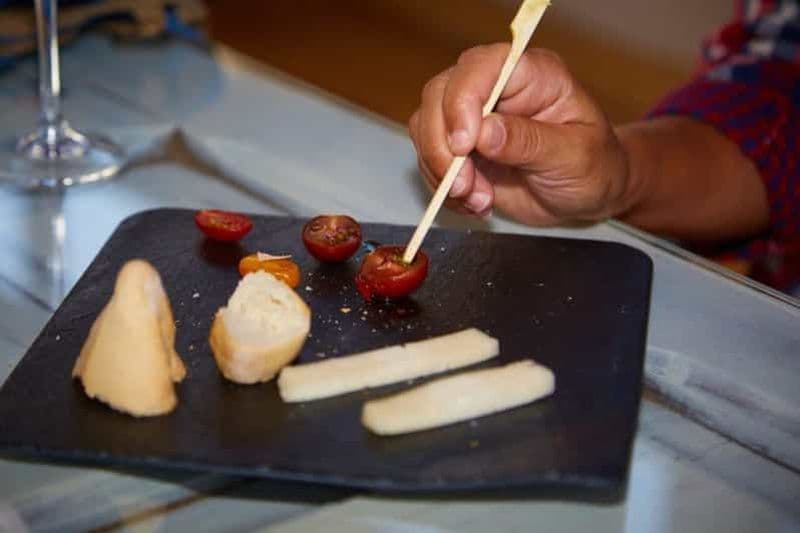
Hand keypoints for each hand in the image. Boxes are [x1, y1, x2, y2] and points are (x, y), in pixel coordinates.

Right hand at [408, 44, 630, 224]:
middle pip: (440, 94)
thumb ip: (530, 142)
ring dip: (442, 171)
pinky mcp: (461, 147)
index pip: (481, 66)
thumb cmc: (594, 168)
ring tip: (479, 199)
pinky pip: (430, 159)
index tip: (464, 144)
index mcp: (532, 75)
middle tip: (465, 185)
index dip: (462, 100)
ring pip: (426, 127)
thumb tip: (484, 132)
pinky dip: (444, 187)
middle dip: (442, 145)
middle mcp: (497, 88)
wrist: (587, 195)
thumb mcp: (574, 157)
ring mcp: (473, 117)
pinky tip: (477, 202)